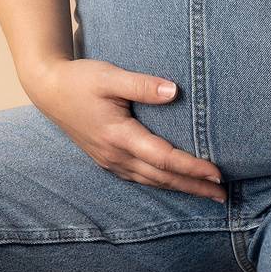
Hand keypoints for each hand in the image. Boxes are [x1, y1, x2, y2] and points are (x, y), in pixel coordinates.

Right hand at [24, 59, 224, 198]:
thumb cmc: (80, 80)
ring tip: (207, 193)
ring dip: (180, 188)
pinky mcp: (106, 159)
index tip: (217, 173)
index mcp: (119, 136)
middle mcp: (115, 155)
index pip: (163, 158)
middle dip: (193, 187)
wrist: (48, 90)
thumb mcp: (110, 76)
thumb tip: (174, 91)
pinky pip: (139, 177)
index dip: (192, 167)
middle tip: (223, 195)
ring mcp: (109, 160)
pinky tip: (174, 183)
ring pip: (150, 181)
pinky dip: (161, 183)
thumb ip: (142, 85)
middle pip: (161, 177)